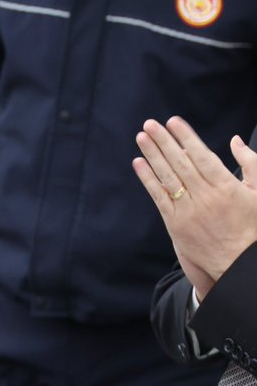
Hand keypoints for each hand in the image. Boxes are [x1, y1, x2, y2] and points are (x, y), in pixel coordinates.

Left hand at [133, 117, 256, 298]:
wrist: (240, 264)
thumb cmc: (255, 227)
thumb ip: (251, 164)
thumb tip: (234, 141)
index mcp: (227, 187)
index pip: (202, 156)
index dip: (186, 137)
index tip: (173, 121)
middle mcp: (206, 197)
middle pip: (181, 163)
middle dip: (164, 141)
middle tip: (150, 123)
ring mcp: (189, 211)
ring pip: (167, 177)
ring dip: (152, 155)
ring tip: (141, 137)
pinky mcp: (176, 225)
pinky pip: (159, 197)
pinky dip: (148, 180)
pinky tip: (139, 164)